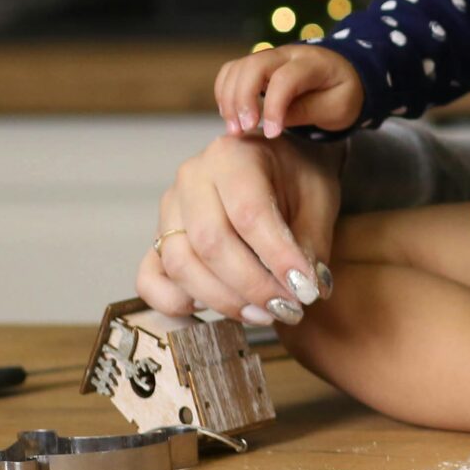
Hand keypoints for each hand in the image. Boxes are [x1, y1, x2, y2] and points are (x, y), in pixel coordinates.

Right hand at [139, 131, 344, 324]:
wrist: (279, 164)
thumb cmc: (298, 177)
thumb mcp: (319, 198)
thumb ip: (310, 244)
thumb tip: (304, 291)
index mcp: (232, 156)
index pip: (249, 213)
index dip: (277, 258)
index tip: (305, 290)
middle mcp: (192, 178)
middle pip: (210, 243)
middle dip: (252, 285)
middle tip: (288, 308)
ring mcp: (168, 209)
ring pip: (181, 264)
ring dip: (223, 299)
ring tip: (265, 313)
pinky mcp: (158, 239)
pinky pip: (150, 278)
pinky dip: (175, 302)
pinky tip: (212, 308)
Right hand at [214, 44, 364, 137]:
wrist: (346, 74)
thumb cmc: (343, 92)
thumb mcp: (337, 107)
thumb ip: (306, 111)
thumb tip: (271, 121)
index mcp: (314, 63)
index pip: (285, 78)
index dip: (273, 107)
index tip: (271, 133)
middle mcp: (288, 53)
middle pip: (253, 65)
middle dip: (242, 100)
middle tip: (242, 131)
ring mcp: (270, 57)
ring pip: (237, 67)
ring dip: (229, 99)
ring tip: (235, 129)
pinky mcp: (257, 65)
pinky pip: (232, 72)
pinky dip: (224, 93)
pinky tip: (231, 116)